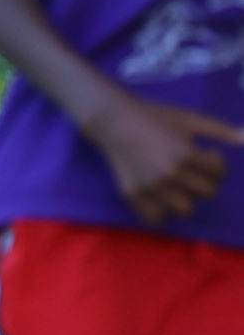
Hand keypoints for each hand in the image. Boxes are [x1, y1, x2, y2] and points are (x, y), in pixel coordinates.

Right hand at [83, 90, 243, 224]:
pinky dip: (163, 213)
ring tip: (180, 187)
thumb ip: (218, 129)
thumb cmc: (154, 116)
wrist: (114, 120)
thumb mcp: (188, 118)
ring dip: (188, 198)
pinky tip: (162, 199)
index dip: (217, 164)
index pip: (219, 173)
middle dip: (206, 181)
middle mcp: (170, 175)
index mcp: (185, 154)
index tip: (207, 156)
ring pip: (185, 210)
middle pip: (208, 193)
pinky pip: (156, 218)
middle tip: (195, 172)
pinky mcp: (133, 195)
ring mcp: (151, 187)